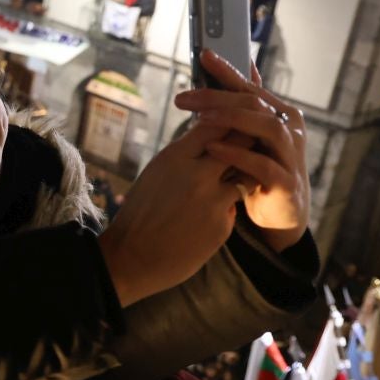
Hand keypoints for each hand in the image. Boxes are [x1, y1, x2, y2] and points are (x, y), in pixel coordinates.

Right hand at [98, 121, 242, 305]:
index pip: (215, 123)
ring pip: (245, 176)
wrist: (132, 258)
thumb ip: (184, 155)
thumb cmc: (139, 212)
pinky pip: (233, 207)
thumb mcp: (155, 172)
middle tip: (247, 146)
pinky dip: (225, 208)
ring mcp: (213, 201)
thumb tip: (209, 137)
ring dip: (241, 176)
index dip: (228, 121)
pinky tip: (204, 219)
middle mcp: (197, 174)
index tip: (233, 124)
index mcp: (175, 157)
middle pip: (240, 144)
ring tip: (226, 182)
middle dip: (246, 143)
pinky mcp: (223, 225)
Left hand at [173, 50, 309, 251]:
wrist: (283, 213)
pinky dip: (238, 155)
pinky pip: (263, 166)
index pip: (250, 87)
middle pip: (256, 103)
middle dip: (219, 96)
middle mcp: (289, 130)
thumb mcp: (251, 136)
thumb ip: (243, 107)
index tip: (203, 55)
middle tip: (184, 97)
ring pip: (267, 128)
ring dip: (233, 119)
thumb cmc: (262, 169)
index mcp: (280, 114)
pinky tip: (214, 149)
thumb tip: (238, 68)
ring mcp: (290, 155)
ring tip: (201, 117)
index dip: (227, 70)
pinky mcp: (286, 183)